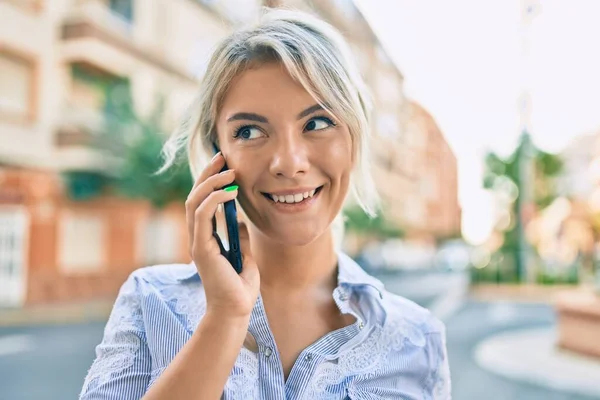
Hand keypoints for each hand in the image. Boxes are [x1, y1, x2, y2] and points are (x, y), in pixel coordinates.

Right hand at [185, 152, 259, 318]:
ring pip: (194, 201)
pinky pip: (203, 215)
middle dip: (207, 173)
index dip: (210, 180)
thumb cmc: (239, 286)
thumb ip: (238, 235)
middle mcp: (197, 236)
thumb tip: (241, 219)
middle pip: (194, 195)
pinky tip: (231, 191)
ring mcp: (197, 241)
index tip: (225, 164)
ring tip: (229, 170)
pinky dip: (215, 199)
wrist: (235, 310)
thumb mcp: (244, 254)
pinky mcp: (201, 248)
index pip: (201, 201)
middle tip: (223, 156)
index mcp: (205, 236)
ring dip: (211, 182)